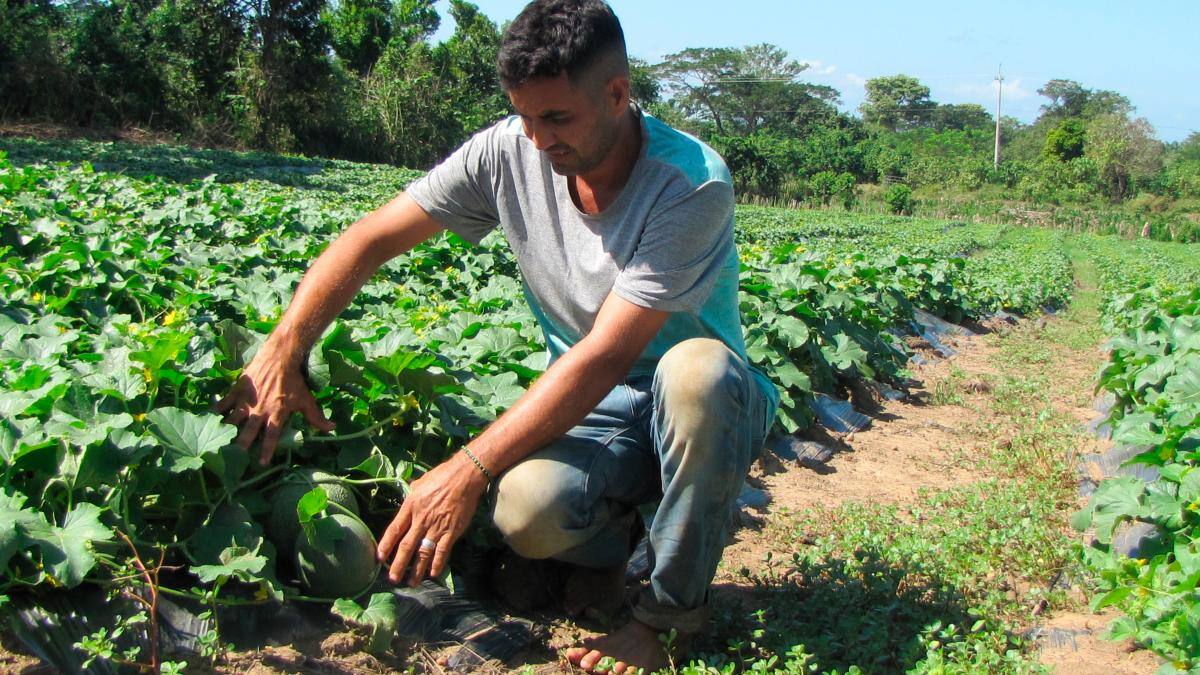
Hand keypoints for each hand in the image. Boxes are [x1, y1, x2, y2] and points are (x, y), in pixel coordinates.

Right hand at [215, 348, 334, 464]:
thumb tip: (332, 429)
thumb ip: (316, 418)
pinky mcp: (237, 390)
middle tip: (234, 458)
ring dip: (226, 431)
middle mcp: (259, 410)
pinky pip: (224, 403)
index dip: (266, 451)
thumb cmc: (293, 381)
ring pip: (232, 420)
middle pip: (247, 432)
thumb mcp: (306, 400)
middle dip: (240, 446)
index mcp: (276, 414)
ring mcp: (246, 400)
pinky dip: (217, 410)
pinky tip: (209, 418)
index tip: (261, 464)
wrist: (279, 357)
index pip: (270, 437)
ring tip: (218, 442)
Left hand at [376, 455, 487, 586]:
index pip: (394, 530)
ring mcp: (436, 527)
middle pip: (406, 546)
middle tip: (392, 579)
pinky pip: (442, 551)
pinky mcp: (451, 532)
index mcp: (410, 507)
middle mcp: (421, 520)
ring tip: (411, 583)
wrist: (464, 477)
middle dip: (398, 564)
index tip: (379, 557)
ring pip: (423, 553)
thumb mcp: (420, 483)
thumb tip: (407, 499)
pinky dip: (438, 564)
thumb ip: (411, 494)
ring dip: (416, 570)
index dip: (386, 545)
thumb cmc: (442, 476)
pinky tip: (433, 573)